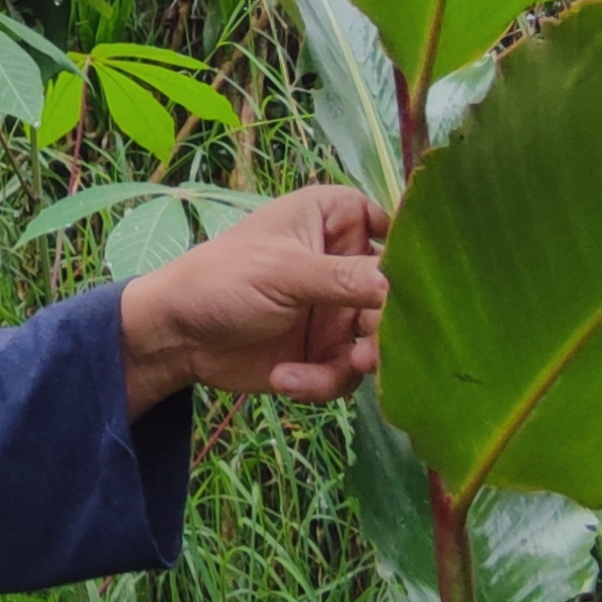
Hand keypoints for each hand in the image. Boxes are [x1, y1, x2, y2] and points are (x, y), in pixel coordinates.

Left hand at [117, 185, 390, 419]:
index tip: (427, 284)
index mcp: (334, 219)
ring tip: (347, 367)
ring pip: (379, 340)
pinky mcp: (323, 353)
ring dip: (362, 360)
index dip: (413, 255)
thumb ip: (342, 278)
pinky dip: (322, 382)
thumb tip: (396, 286)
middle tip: (374, 344)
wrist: (174, 336)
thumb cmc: (221, 279)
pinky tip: (286, 379)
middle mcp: (343, 264)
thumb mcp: (283, 272)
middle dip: (388, 324)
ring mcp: (335, 311)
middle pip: (395, 295)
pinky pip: (347, 373)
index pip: (394, 227)